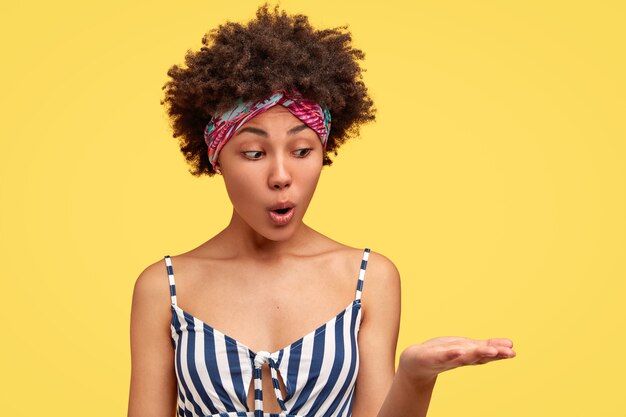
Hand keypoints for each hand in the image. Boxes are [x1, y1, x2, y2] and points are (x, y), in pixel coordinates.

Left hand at [398, 336, 515, 382]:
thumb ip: (486, 346)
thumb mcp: (467, 347)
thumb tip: (510, 344)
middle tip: (508, 353)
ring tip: (490, 351)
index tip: (513, 350)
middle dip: (493, 354)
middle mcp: (461, 358)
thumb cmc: (444, 353)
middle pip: (479, 356)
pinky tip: (458, 351)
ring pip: (464, 357)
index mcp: (469, 354)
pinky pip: (443, 356)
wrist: (416, 362)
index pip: (487, 353)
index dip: (499, 352)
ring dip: (477, 354)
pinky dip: (451, 354)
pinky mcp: (433, 357)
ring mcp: (447, 358)